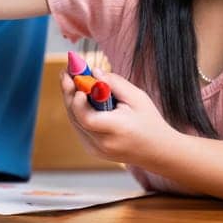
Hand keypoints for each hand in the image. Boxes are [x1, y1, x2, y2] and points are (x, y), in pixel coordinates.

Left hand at [59, 70, 178, 163]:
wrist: (157, 151)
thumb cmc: (149, 121)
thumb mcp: (138, 97)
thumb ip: (115, 84)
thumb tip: (94, 72)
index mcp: (117, 130)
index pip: (87, 118)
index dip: (77, 100)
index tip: (76, 80)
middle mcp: (103, 144)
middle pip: (76, 118)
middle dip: (69, 93)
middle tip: (66, 73)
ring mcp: (96, 150)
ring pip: (75, 122)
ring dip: (71, 100)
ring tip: (71, 79)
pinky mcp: (93, 150)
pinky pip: (79, 127)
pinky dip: (77, 111)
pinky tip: (79, 96)